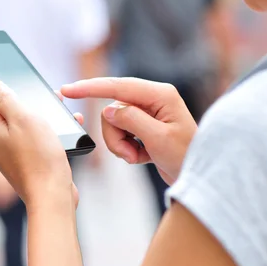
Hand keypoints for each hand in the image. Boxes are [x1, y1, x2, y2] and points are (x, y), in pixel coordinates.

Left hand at [0, 77, 78, 209]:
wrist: (52, 197)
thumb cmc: (40, 157)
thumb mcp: (23, 119)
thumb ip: (6, 100)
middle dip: (9, 93)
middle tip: (16, 79)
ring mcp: (10, 154)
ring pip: (19, 123)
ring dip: (33, 109)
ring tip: (52, 100)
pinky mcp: (26, 163)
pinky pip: (32, 137)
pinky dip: (45, 127)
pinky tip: (64, 124)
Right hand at [61, 78, 196, 184]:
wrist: (198, 178)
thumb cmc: (186, 157)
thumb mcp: (159, 139)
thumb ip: (132, 120)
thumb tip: (109, 110)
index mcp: (160, 94)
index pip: (118, 86)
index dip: (90, 87)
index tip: (68, 90)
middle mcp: (152, 99)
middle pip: (112, 109)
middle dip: (114, 134)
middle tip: (129, 154)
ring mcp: (147, 113)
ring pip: (112, 123)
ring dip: (119, 144)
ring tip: (136, 156)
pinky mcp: (142, 126)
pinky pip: (119, 132)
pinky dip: (125, 147)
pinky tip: (141, 156)